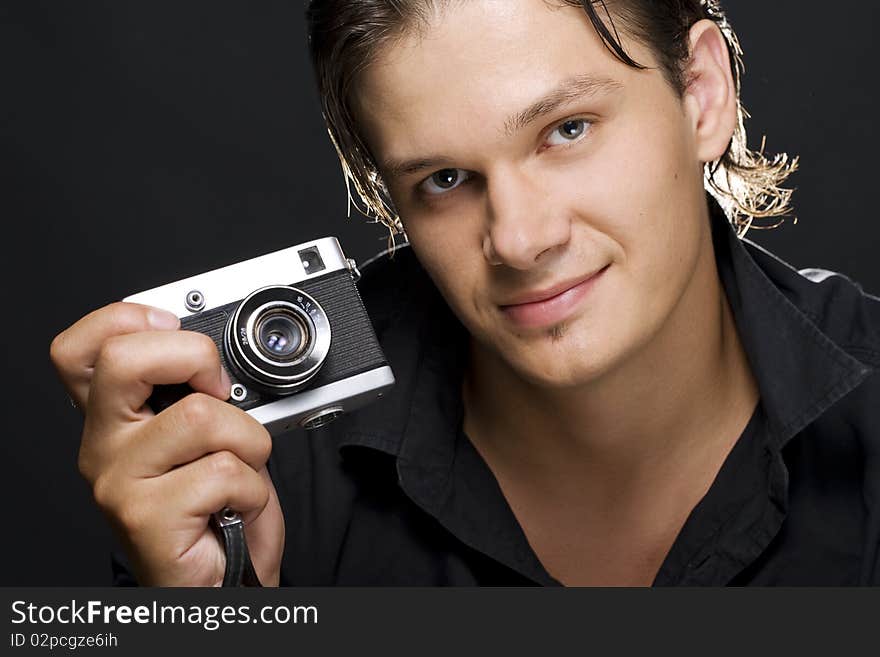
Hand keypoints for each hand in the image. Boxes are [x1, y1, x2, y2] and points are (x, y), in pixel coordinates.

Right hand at [50, 302, 284, 585]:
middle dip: (196, 356)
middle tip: (220, 391)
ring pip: (200, 416)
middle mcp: (103, 446)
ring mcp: (118, 481)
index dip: (126, 319)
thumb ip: (199, 393)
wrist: (218, 582)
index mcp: (115, 418)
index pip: (81, 348)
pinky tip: (237, 507)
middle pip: (123, 358)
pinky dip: (254, 488)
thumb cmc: (216, 511)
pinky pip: (226, 471)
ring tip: (241, 471)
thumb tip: (221, 358)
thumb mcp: (206, 438)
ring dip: (249, 441)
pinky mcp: (145, 516)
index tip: (174, 327)